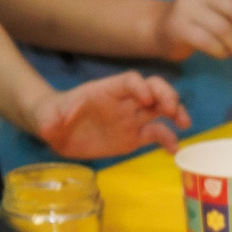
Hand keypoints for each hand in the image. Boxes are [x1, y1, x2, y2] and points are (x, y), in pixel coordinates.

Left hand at [30, 71, 188, 157]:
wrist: (56, 131)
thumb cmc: (52, 117)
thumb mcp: (46, 118)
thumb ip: (49, 120)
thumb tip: (47, 127)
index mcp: (106, 91)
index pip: (130, 81)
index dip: (140, 86)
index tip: (146, 99)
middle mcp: (123, 102)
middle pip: (153, 90)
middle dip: (166, 95)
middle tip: (173, 109)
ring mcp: (131, 119)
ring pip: (160, 110)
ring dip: (175, 113)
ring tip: (184, 124)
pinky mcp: (133, 137)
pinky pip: (155, 135)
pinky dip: (167, 140)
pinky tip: (174, 150)